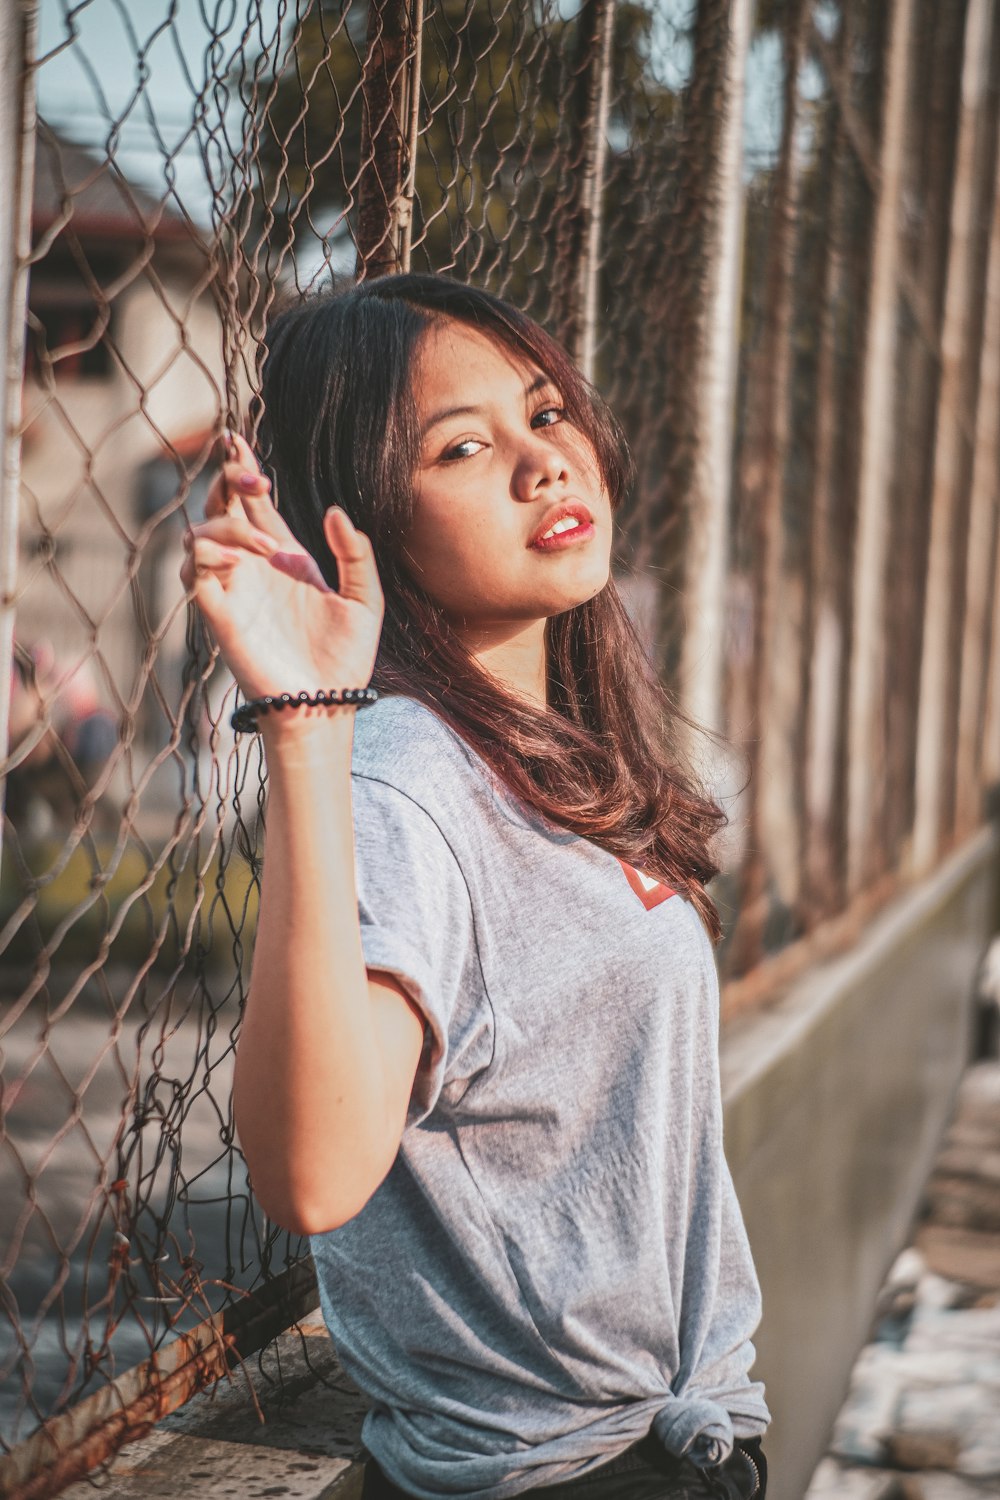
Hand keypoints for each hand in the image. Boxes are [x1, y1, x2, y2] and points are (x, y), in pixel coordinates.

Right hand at [181, 432, 383, 705]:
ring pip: (201, 534)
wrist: (329, 703)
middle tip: (252, 481)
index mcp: (285, 556)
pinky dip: (209, 556)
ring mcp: (234, 588)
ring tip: (267, 546)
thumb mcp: (366, 598)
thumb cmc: (347, 658)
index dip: (241, 468)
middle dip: (227, 482)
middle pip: (221, 507)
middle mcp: (253, 566)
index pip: (252, 503)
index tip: (237, 438)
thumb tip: (333, 511)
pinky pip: (194, 572)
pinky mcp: (219, 614)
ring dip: (228, 527)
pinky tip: (241, 562)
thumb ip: (356, 553)